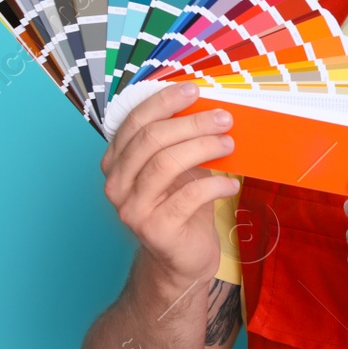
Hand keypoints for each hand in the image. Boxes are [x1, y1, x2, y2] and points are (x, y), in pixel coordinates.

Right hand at [100, 82, 240, 293]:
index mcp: (117, 161)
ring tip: (229, 145)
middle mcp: (116, 184)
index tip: (194, 89)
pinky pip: (188, 197)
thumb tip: (211, 107)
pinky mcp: (154, 230)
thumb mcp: (180, 168)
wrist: (182, 259)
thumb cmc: (182, 206)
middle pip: (151, 139)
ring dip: (203, 148)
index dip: (164, 102)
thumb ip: (182, 141)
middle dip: (192, 123)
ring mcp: (131, 209)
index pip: (135, 122)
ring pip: (166, 164)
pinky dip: (215, 185)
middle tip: (224, 119)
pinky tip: (231, 184)